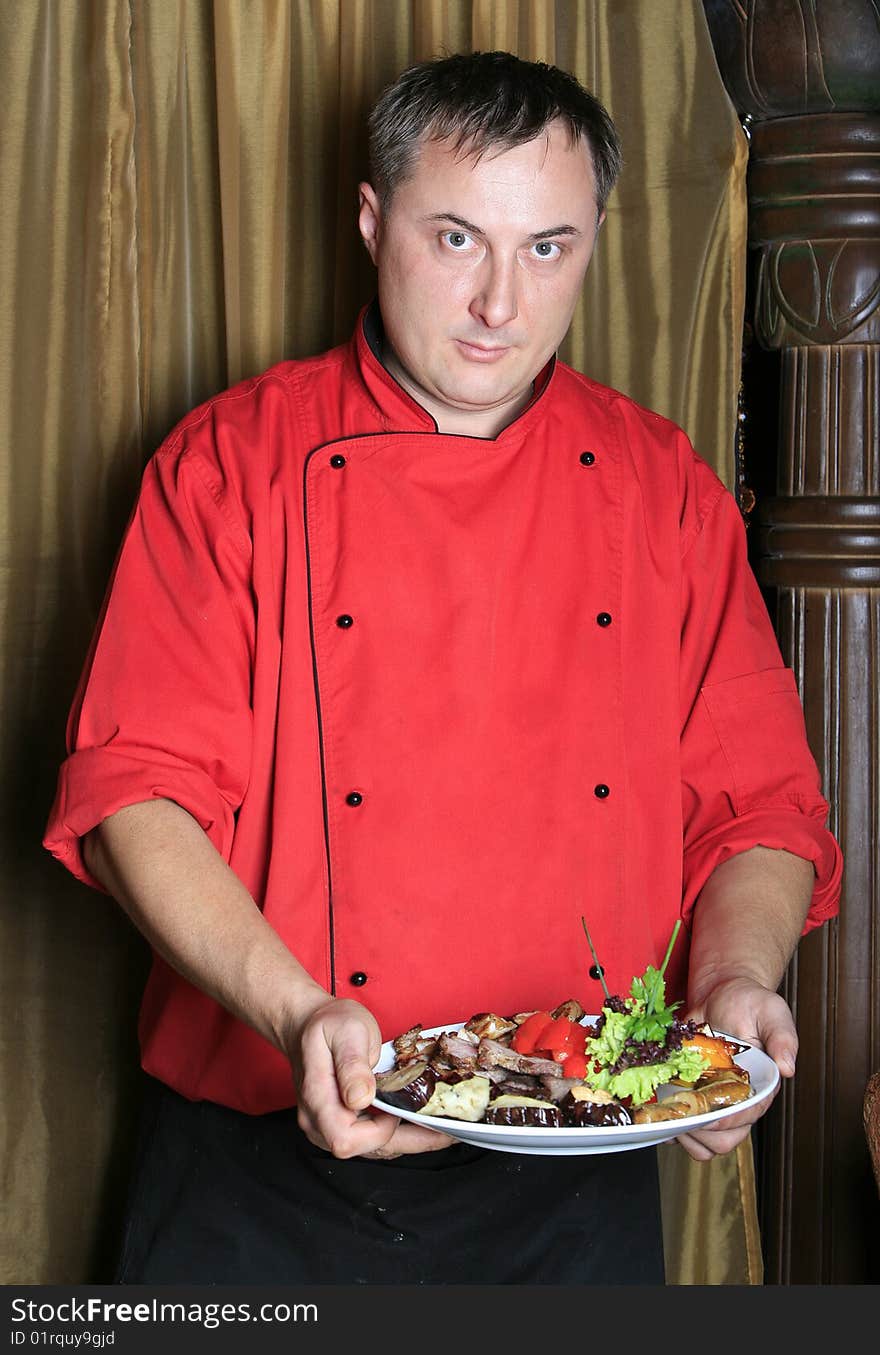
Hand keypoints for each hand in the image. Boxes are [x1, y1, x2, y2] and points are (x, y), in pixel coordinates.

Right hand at [287, 997, 455, 1159]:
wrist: (308, 1024)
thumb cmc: (327, 1024)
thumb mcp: (346, 1032)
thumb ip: (352, 1065)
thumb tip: (360, 1099)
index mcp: (318, 1098)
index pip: (347, 1139)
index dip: (378, 1131)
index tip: (396, 1109)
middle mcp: (318, 1121)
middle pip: (365, 1150)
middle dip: (409, 1142)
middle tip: (446, 1134)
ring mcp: (327, 1126)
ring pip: (372, 1148)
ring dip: (407, 1141)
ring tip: (440, 1130)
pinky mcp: (341, 1123)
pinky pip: (370, 1138)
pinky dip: (397, 1133)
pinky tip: (417, 1122)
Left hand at [673, 976, 795, 1161]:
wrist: (720, 992)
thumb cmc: (749, 1002)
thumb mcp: (771, 1012)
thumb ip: (783, 1038)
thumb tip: (788, 1068)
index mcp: (760, 1088)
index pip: (747, 1118)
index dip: (728, 1121)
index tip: (709, 1113)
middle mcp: (737, 1101)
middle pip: (724, 1141)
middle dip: (702, 1134)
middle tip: (682, 1111)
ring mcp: (712, 1101)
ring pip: (702, 1142)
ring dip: (684, 1134)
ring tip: (670, 1110)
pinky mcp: (691, 1096)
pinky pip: (681, 1127)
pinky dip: (669, 1126)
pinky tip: (660, 1108)